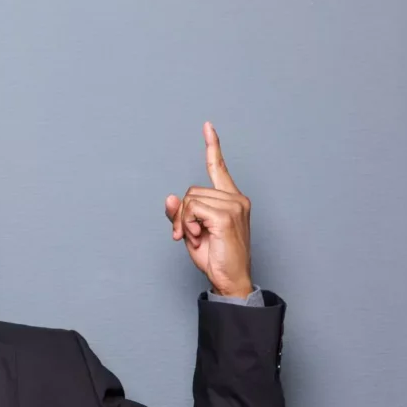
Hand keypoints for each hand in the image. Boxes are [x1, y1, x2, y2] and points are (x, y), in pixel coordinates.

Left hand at [164, 122, 252, 297]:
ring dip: (185, 221)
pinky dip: (188, 225)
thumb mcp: (192, 232)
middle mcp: (236, 198)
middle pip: (191, 191)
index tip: (207, 126)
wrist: (230, 280)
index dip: (212, 146)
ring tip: (197, 238)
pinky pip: (192, 210)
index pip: (219, 168)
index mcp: (231, 199)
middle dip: (183, 214)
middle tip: (188, 235)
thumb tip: (170, 197)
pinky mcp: (226, 216)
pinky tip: (198, 237)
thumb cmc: (216, 257)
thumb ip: (181, 214)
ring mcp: (233, 206)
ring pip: (189, 200)